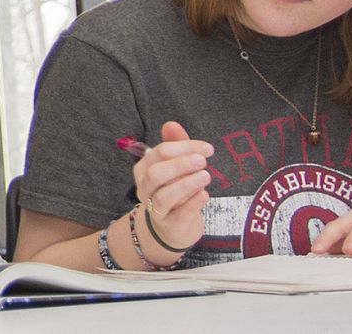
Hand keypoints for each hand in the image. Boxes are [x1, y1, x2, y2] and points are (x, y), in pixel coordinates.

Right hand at [132, 121, 213, 258]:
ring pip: (164, 195)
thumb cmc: (173, 191)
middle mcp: (146, 189)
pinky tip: (204, 195)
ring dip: (186, 184)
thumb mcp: (174, 167)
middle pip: (156, 173)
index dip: (184, 148)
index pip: (159, 153)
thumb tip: (171, 124)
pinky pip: (179, 214)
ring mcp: (156, 209)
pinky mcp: (170, 225)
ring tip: (205, 176)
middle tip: (202, 161)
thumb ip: (174, 145)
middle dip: (180, 165)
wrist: (170, 228)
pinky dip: (193, 203)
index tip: (207, 148)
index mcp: (144, 169)